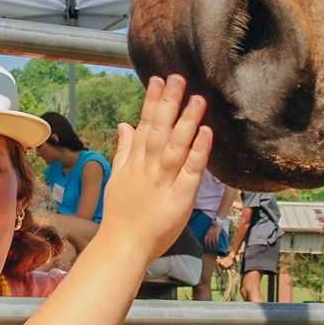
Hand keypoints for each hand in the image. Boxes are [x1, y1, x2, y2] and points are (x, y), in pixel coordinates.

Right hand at [90, 76, 210, 260]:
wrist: (122, 247)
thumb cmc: (121, 215)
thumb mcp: (117, 178)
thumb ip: (124, 150)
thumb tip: (124, 124)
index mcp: (135, 163)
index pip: (144, 125)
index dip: (152, 101)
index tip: (159, 79)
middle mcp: (148, 168)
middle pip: (159, 130)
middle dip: (169, 103)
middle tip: (179, 77)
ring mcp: (164, 182)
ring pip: (176, 146)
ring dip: (186, 121)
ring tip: (197, 98)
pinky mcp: (180, 198)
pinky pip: (191, 171)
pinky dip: (198, 151)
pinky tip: (206, 132)